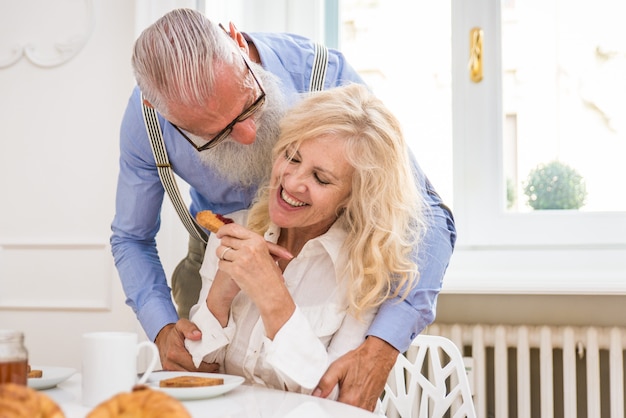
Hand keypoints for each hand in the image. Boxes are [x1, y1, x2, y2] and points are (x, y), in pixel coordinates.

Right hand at [154, 320, 218, 372]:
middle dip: (205, 372)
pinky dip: (193, 376)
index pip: (194, 366)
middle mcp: (170, 363)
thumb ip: (190, 328)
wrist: (163, 338)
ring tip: (210, 371)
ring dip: (200, 375)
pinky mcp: (170, 373)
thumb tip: (198, 335)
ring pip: (188, 378)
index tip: (215, 364)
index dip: (207, 367)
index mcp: (174, 353)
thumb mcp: (182, 324)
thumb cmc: (173, 333)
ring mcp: (169, 370)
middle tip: (215, 368)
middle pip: (192, 374)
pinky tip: (201, 372)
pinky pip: (183, 377)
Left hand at [216, 223, 294, 338]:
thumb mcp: (267, 254)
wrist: (271, 292)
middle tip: (229, 253)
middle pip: (225, 240)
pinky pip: (221, 263)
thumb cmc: (269, 275)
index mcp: (257, 240)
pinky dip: (224, 267)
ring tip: (231, 262)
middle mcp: (249, 247)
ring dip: (222, 256)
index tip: (221, 233)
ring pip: (220, 251)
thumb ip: (253, 243)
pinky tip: (232, 271)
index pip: (234, 228)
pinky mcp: (235, 270)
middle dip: (225, 246)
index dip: (224, 230)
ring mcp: (241, 258)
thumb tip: (237, 234)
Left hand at [313, 336, 398, 410]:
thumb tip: (316, 394)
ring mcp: (367, 406)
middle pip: (343, 414)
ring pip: (352, 414)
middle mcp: (359, 405)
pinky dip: (355, 408)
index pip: (334, 412)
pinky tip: (353, 398)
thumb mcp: (338, 368)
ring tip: (345, 396)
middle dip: (337, 408)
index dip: (328, 408)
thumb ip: (325, 383)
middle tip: (336, 396)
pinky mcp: (372, 404)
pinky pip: (361, 412)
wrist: (378, 355)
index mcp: (349, 399)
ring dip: (347, 408)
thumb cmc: (361, 360)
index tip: (326, 401)